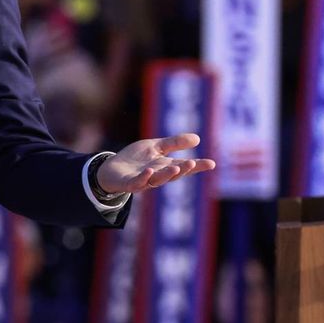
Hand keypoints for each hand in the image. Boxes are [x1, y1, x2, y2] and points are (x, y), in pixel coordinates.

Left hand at [95, 133, 214, 194]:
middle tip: (192, 164)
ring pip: (158, 180)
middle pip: (173, 174)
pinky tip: (150, 171)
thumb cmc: (135, 159)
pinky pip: (138, 182)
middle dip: (183, 170)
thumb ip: (174, 143)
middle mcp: (157, 175)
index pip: (184, 166)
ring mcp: (144, 180)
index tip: (212, 163)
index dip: (197, 165)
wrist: (111, 169)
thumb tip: (198, 138)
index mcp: (165, 166)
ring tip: (176, 167)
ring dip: (167, 174)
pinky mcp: (129, 183)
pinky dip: (144, 177)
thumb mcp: (156, 147)